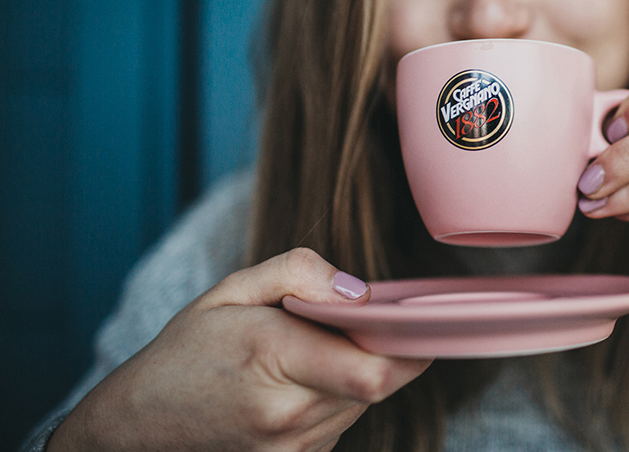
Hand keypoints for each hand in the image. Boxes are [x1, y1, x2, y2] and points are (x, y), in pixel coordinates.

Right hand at [49, 248, 431, 451]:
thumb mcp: (230, 291)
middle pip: (378, 383)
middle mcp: (287, 416)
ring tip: (313, 351)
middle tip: (360, 321)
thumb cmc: (186, 352)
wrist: (136, 428)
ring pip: (363, 404)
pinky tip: (301, 382)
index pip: (374, 369)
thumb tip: (357, 291)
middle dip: (382, 348)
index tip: (413, 317)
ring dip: (357, 373)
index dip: (410, 344)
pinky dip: (337, 397)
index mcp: (271, 358)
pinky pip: (341, 423)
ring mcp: (292, 451)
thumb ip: (297, 273)